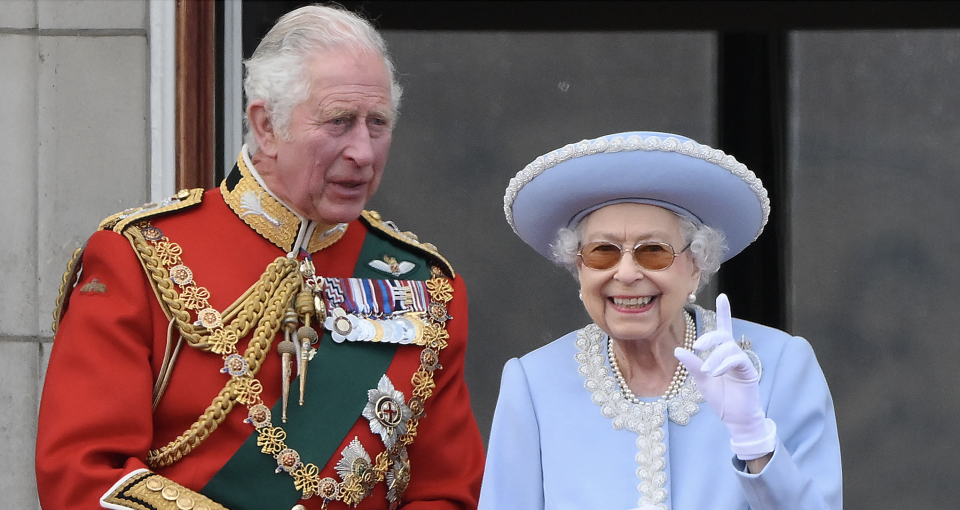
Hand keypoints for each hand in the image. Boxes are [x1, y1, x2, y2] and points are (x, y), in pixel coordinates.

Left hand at [674, 293, 776, 459]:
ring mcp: (742, 362)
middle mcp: (733, 354)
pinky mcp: (748, 372)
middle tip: (697, 346)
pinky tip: (716, 373)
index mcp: (722, 354)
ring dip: (715, 357)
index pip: (723, 329)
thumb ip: (692, 365)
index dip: (724, 312)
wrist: (736, 420)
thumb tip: (678, 349)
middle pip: (723, 335)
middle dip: (709, 337)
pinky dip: (724, 364)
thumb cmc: (721, 400)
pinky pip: (737, 359)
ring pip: (728, 347)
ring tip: (708, 371)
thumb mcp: (702, 380)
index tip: (722, 296)